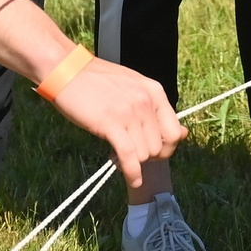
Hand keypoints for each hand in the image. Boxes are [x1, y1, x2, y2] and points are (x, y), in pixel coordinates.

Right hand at [47, 56, 187, 189]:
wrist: (67, 71)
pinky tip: (133, 179)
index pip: (175, 132)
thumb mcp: (134, 88)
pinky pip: (130, 156)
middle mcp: (146, 101)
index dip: (165, 148)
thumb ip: (156, 110)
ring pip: (145, 154)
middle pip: (159, 147)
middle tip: (131, 154)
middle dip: (147, 157)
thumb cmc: (98, 82)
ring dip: (134, 162)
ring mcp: (129, 112)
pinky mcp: (110, 123)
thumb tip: (183, 134)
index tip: (151, 152)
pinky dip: (132, 173)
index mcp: (155, 91)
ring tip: (118, 155)